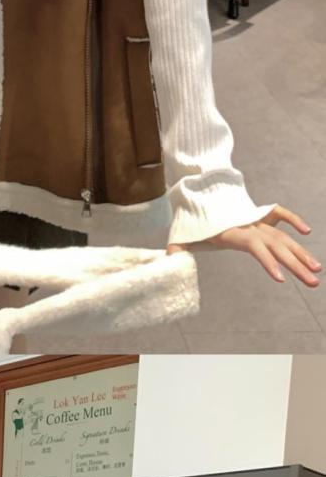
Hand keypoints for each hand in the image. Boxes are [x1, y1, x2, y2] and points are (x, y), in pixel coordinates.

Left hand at [170, 211, 319, 286]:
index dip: (267, 262)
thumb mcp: (181, 236)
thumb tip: (166, 261)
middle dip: (297, 265)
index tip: (281, 280)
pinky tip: (307, 233)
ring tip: (317, 272)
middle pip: (278, 246)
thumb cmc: (192, 222)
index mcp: (235, 232)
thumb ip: (175, 249)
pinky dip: (294, 221)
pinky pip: (281, 216)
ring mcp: (258, 221)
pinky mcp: (261, 216)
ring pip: (284, 238)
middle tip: (314, 282)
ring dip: (302, 255)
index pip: (255, 247)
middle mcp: (251, 227)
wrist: (199, 194)